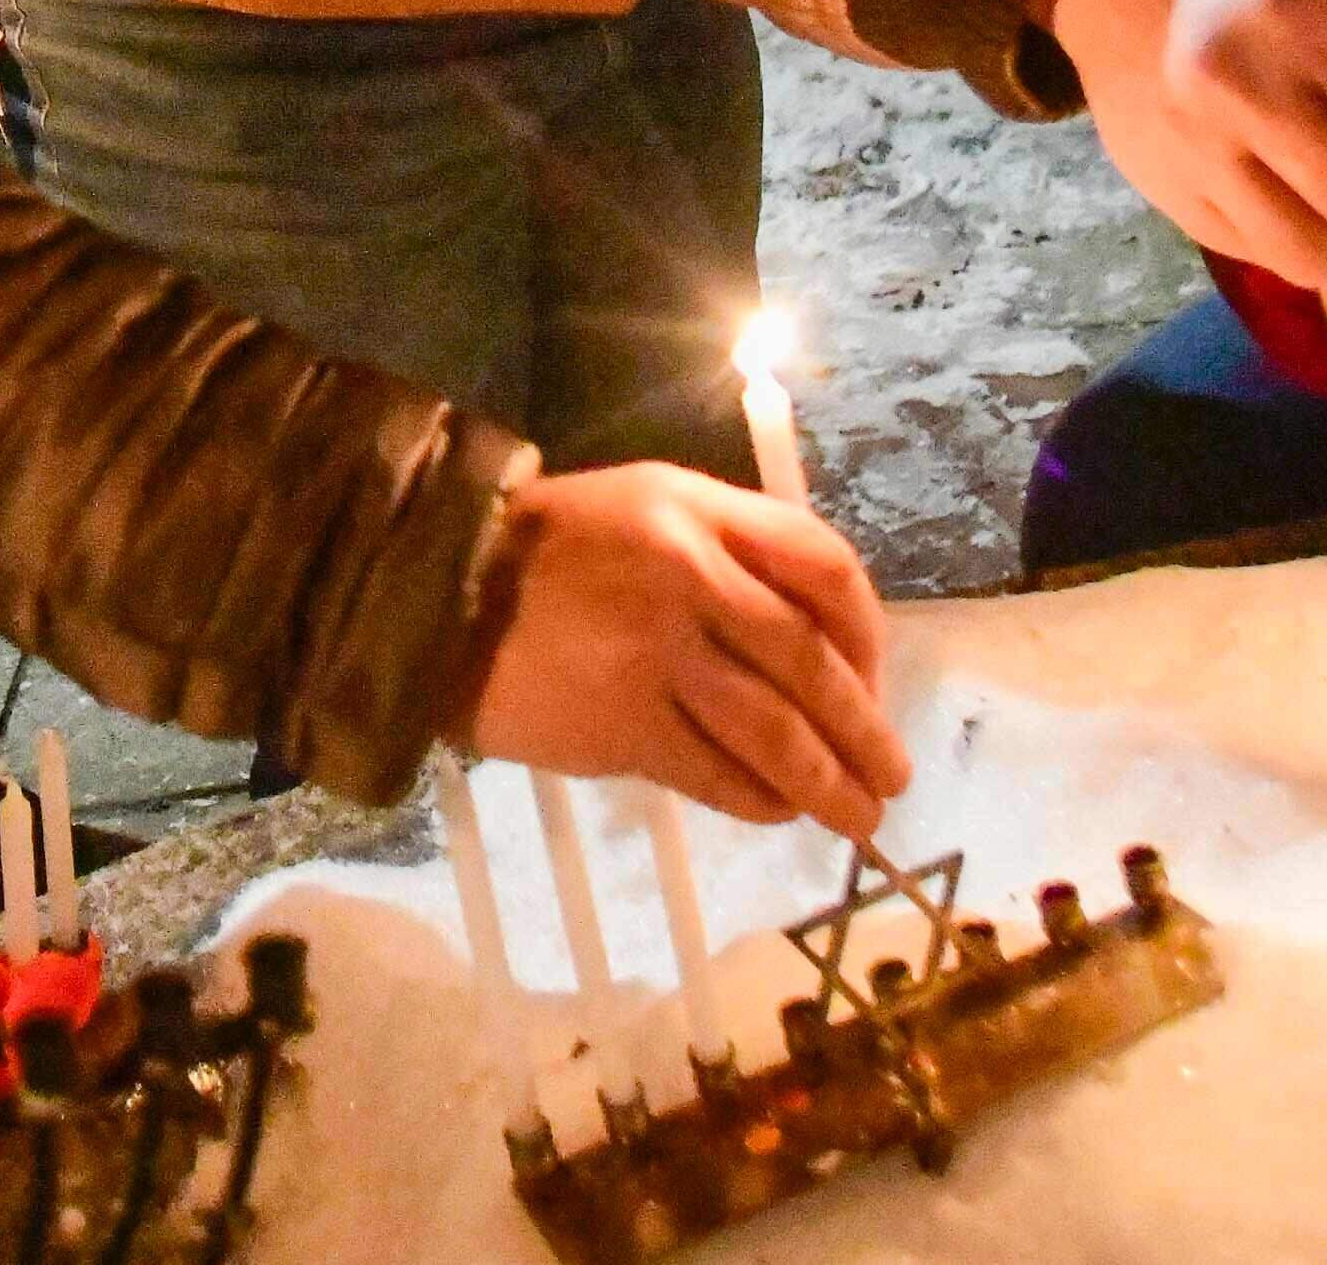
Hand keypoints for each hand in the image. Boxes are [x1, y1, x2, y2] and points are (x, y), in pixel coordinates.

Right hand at [457, 464, 905, 836]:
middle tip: (892, 777)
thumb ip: (731, 549)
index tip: (875, 680)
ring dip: (828, 783)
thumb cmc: (549, 552)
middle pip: (810, 661)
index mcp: (700, 509)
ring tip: (857, 819)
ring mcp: (655, 651)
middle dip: (864, 728)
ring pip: (773, 729)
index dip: (867, 632)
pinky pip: (714, 772)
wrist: (434, 595)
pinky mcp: (622, 722)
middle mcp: (689, 572)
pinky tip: (779, 812)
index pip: (823, 565)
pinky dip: (758, 800)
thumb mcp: (646, 506)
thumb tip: (817, 639)